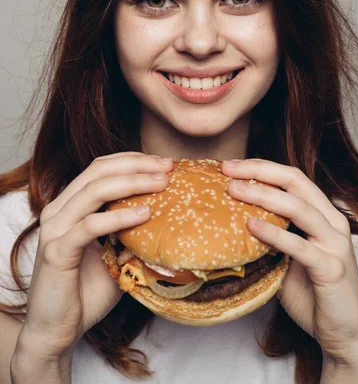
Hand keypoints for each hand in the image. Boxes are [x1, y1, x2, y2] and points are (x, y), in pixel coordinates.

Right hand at [16, 152, 172, 360]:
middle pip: (98, 171)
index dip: (133, 160)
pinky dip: (119, 217)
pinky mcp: (56, 251)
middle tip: (168, 166)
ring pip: (94, 190)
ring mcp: (55, 229)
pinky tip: (144, 214)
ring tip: (162, 183)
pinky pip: (90, 226)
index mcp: (70, 205)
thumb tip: (168, 220)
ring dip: (132, 182)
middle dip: (137, 164)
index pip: (101, 168)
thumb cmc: (86, 293)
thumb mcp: (116, 256)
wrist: (57, 331)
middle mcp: (59, 210)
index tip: (164, 163)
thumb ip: (133, 235)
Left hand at [223, 159, 357, 366]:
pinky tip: (251, 225)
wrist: (344, 334)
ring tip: (234, 190)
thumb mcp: (288, 259)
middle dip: (259, 171)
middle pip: (295, 181)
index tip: (231, 166)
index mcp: (323, 215)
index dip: (261, 167)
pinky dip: (273, 233)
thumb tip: (229, 226)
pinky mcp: (331, 268)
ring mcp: (335, 244)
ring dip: (262, 195)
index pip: (292, 178)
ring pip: (298, 207)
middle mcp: (333, 222)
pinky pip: (299, 245)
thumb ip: (270, 239)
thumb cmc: (313, 294)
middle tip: (228, 169)